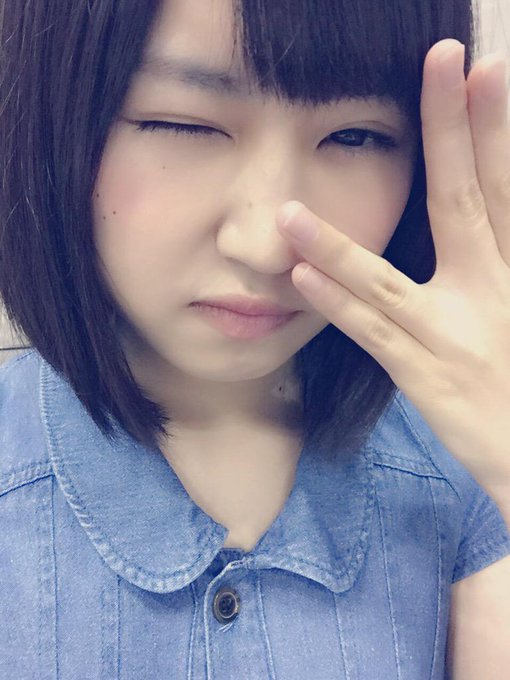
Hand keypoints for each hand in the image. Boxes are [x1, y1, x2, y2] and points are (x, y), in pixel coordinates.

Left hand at [276, 39, 509, 498]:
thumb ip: (499, 250)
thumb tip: (484, 200)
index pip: (506, 186)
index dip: (497, 127)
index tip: (481, 69)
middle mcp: (492, 293)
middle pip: (468, 203)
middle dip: (453, 132)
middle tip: (441, 64)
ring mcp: (453, 336)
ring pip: (390, 280)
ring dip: (337, 243)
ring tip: (290, 212)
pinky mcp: (426, 377)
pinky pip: (375, 336)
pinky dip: (339, 306)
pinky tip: (300, 279)